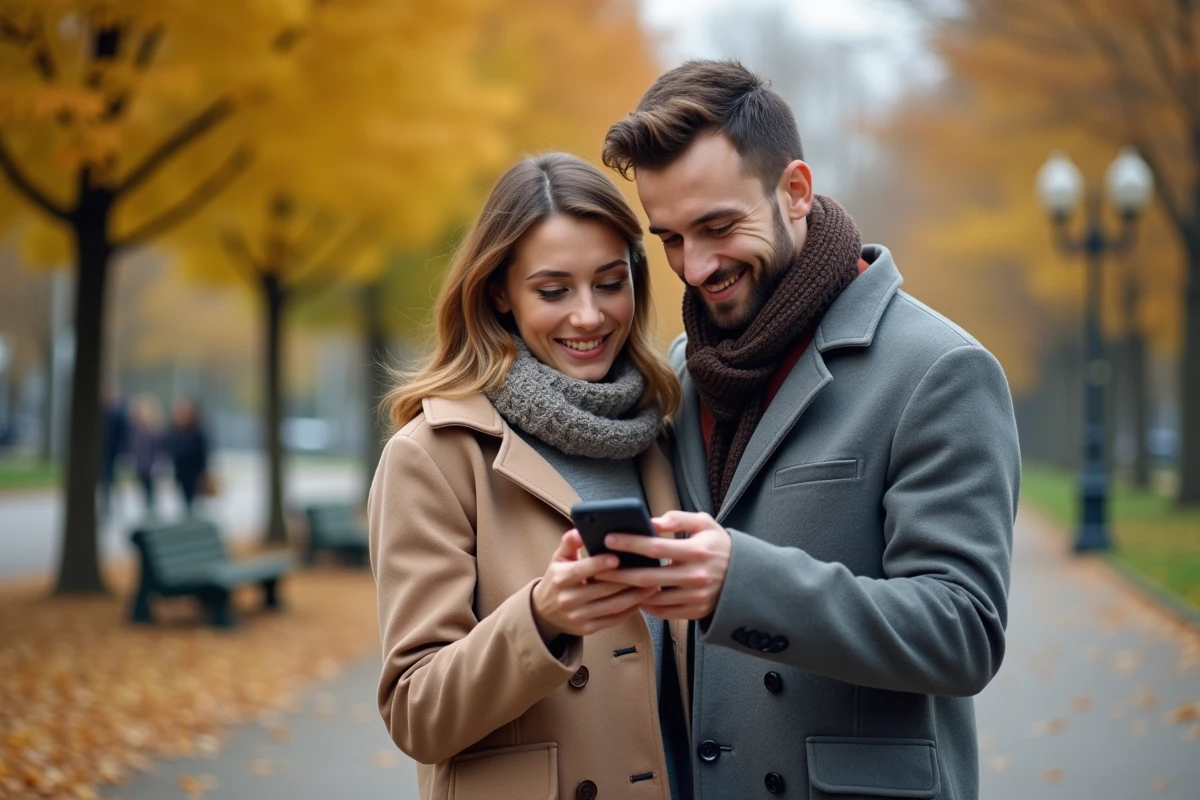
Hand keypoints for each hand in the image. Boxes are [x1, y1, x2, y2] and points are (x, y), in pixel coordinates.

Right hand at [531, 530, 657, 642]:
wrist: (544, 612)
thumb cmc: (557, 578)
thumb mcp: (558, 558)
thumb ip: (570, 543)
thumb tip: (580, 529)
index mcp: (561, 578)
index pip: (582, 570)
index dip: (599, 564)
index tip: (617, 557)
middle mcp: (568, 599)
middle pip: (603, 589)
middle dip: (628, 579)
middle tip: (649, 570)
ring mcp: (578, 616)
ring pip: (612, 606)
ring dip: (636, 596)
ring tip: (654, 585)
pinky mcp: (587, 629)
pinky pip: (613, 620)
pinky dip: (630, 610)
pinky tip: (643, 600)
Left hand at [597, 511, 731, 619]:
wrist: (748, 577)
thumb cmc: (720, 547)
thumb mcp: (706, 524)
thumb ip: (679, 519)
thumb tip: (653, 521)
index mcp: (698, 551)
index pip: (656, 547)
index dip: (631, 543)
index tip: (609, 539)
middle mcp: (696, 576)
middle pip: (648, 577)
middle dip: (620, 572)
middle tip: (599, 567)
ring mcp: (696, 597)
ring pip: (653, 598)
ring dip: (629, 591)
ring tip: (610, 583)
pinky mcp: (695, 611)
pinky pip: (664, 612)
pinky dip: (646, 605)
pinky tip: (633, 595)